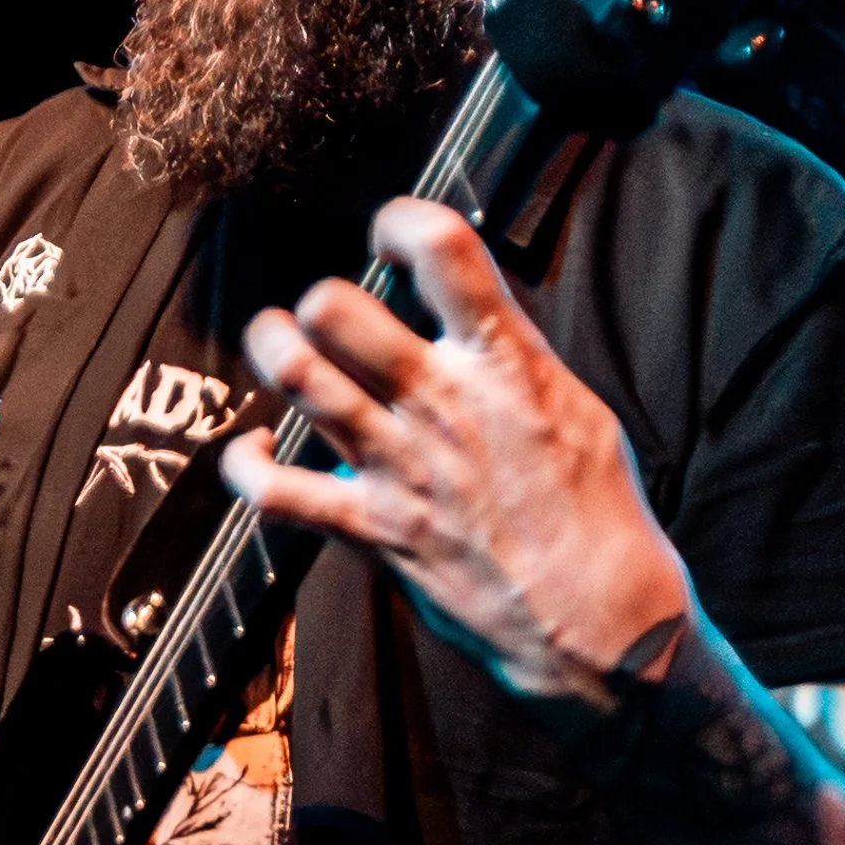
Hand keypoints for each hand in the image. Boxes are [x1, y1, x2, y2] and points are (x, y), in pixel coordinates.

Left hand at [221, 198, 691, 704]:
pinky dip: (245, 468)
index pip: (441, 246)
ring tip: (280, 345)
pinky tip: (253, 454)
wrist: (599, 621)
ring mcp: (398, 465)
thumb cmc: (599, 518)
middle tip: (330, 318)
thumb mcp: (578, 410)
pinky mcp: (371, 529)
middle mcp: (441, 402)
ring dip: (273, 349)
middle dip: (321, 299)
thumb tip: (470, 326)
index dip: (400, 223)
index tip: (391, 242)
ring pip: (296, 375)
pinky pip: (273, 491)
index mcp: (504, 362)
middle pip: (336, 306)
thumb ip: (514, 362)